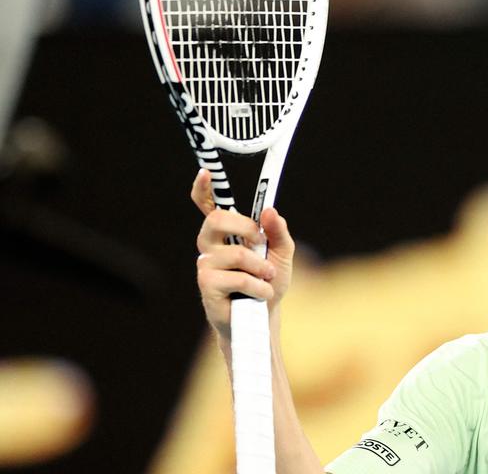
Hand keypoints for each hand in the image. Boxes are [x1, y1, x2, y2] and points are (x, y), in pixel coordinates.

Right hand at [191, 169, 295, 341]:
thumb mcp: (282, 253)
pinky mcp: (206, 286)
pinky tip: (259, 295)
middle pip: (216, 219)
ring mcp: (206, 265)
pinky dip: (257, 287)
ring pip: (235, 254)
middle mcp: (211, 245)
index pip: (208, 206)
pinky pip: (237, 278)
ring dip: (260, 268)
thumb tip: (269, 211)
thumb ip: (278, 231)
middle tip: (260, 243)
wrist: (265, 316)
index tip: (205, 173)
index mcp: (227, 233)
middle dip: (245, 228)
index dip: (203, 189)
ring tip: (266, 279)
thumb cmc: (269, 282)